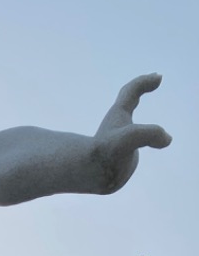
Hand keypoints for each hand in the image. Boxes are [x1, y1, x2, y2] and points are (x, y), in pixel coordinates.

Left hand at [93, 74, 170, 191]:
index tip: (159, 78)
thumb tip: (166, 139)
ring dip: (135, 113)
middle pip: (127, 101)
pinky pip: (131, 141)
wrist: (89, 177)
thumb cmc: (106, 154)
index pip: (131, 91)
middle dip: (140, 89)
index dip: (145, 82)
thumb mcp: (130, 138)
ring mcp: (117, 140)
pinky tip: (145, 143)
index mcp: (118, 115)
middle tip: (155, 80)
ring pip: (127, 122)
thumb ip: (150, 133)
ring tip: (145, 114)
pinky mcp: (119, 156)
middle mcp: (116, 126)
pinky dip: (141, 137)